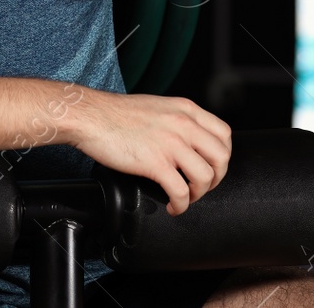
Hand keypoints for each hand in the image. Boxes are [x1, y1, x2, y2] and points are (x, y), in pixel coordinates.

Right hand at [65, 89, 231, 215]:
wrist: (90, 116)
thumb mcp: (157, 107)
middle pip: (221, 157)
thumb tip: (187, 141)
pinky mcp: (156, 162)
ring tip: (186, 198)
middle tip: (201, 186)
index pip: (224, 134)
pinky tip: (173, 206)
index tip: (212, 167)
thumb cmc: (115, 114)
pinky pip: (182, 191)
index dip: (222, 156)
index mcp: (185, 109)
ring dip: (199, 193)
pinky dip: (182, 205)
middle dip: (216, 178)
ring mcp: (171, 143)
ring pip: (205, 176)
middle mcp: (183, 124)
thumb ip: (176, 120)